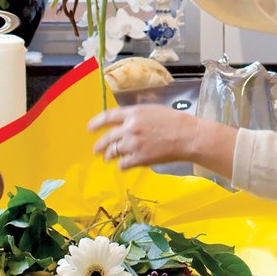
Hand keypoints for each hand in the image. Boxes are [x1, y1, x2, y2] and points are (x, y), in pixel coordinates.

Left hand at [88, 104, 213, 170]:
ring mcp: (134, 144)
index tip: (90, 128)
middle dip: (99, 145)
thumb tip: (122, 122)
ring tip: (109, 158)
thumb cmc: (173, 121)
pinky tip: (123, 165)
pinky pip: (123, 164)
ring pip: (113, 152)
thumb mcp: (152, 110)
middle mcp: (130, 128)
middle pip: (107, 138)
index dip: (96, 122)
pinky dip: (122, 165)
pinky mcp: (140, 158)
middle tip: (96, 150)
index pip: (107, 116)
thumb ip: (135, 115)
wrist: (187, 136)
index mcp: (133, 113)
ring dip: (110, 156)